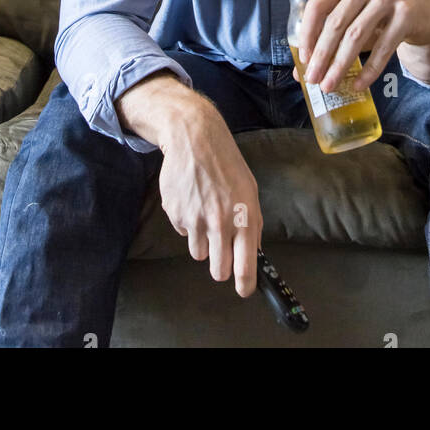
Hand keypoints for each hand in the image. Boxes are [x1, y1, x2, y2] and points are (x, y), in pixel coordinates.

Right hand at [158, 108, 263, 297]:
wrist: (195, 139)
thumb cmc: (226, 164)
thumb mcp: (249, 191)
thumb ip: (252, 223)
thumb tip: (253, 253)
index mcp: (244, 218)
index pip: (245, 266)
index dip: (244, 284)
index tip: (243, 291)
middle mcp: (220, 223)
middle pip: (218, 270)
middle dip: (220, 267)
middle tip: (220, 253)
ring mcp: (196, 220)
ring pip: (198, 254)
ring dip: (202, 242)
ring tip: (205, 213)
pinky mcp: (176, 215)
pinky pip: (184, 233)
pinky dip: (188, 223)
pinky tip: (192, 200)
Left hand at [292, 0, 429, 92]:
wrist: (427, 11)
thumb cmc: (381, 15)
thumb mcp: (355, 18)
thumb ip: (329, 39)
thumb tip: (300, 73)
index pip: (318, 5)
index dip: (307, 34)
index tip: (304, 59)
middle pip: (336, 23)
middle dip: (322, 55)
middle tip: (314, 80)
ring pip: (356, 35)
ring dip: (341, 65)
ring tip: (330, 86)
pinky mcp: (407, 13)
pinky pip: (383, 47)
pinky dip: (369, 69)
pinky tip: (359, 84)